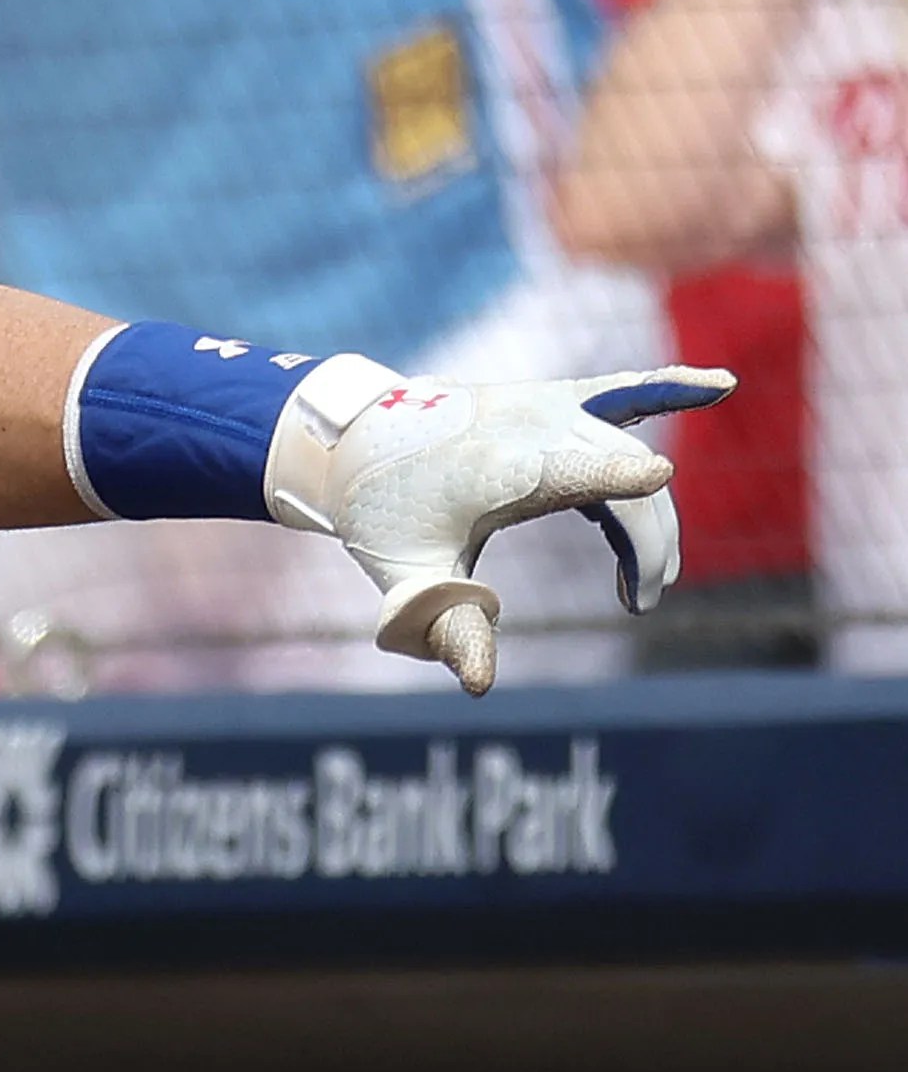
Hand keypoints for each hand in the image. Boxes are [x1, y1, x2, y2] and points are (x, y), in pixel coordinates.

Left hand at [285, 365, 734, 693]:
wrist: (352, 443)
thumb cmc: (381, 514)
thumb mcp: (408, 576)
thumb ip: (448, 625)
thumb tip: (480, 685)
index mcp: (504, 466)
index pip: (574, 472)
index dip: (615, 478)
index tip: (655, 478)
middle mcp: (534, 425)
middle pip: (622, 484)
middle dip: (647, 544)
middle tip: (639, 601)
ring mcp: (547, 406)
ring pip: (630, 450)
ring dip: (651, 509)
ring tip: (650, 574)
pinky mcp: (553, 400)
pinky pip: (622, 393)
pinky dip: (668, 389)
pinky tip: (720, 386)